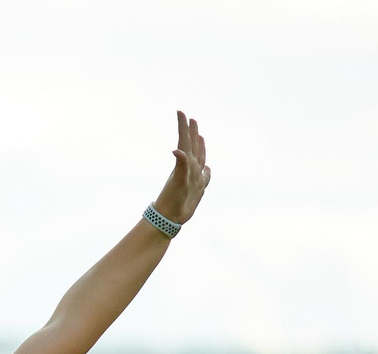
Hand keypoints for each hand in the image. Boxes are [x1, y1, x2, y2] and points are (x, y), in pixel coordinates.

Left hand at [153, 111, 210, 225]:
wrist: (170, 217)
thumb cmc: (172, 199)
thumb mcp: (178, 180)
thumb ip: (180, 164)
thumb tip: (177, 149)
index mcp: (185, 163)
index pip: (184, 141)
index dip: (183, 127)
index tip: (180, 112)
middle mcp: (189, 168)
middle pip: (192, 146)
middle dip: (192, 132)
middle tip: (191, 119)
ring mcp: (194, 177)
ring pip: (199, 158)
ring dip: (199, 147)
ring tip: (199, 136)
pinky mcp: (197, 188)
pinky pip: (205, 176)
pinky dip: (207, 170)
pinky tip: (207, 167)